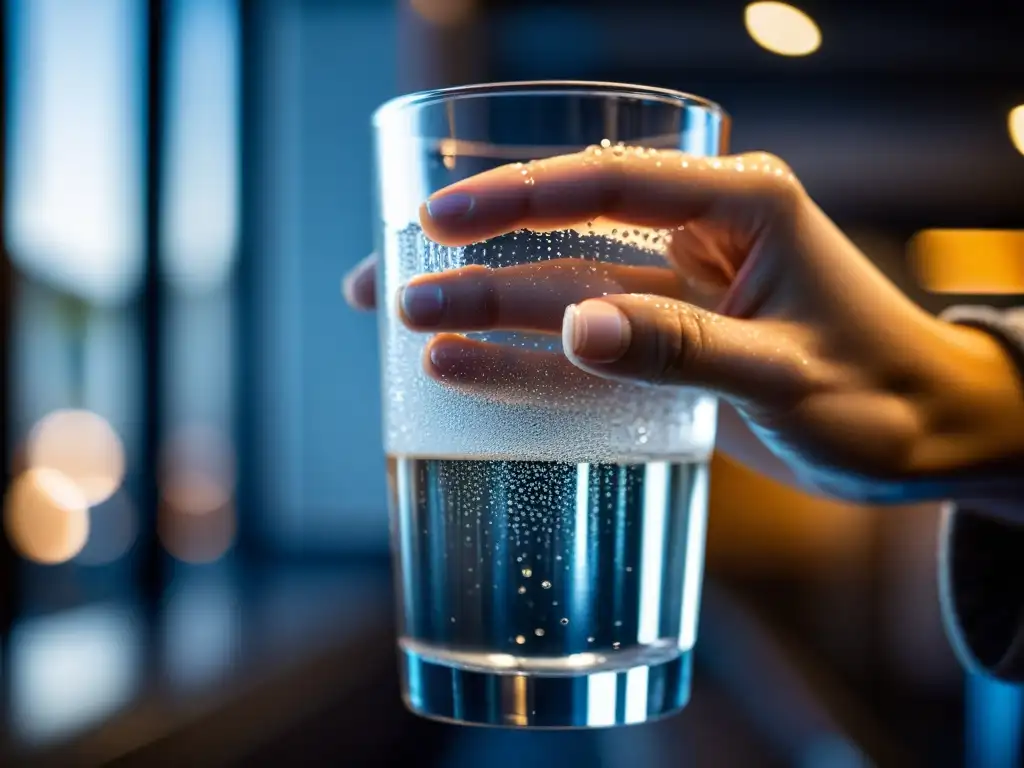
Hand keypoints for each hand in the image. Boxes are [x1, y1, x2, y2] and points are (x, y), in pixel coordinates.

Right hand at [346, 149, 1023, 504]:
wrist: (924, 437)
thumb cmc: (879, 396)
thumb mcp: (787, 373)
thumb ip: (684, 349)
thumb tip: (576, 328)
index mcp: (744, 204)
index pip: (614, 183)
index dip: (520, 197)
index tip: (438, 222)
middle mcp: (700, 235)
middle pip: (566, 236)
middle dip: (475, 263)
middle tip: (389, 289)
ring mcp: (678, 289)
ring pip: (563, 288)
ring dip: (484, 308)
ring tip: (402, 322)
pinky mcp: (668, 339)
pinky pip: (585, 344)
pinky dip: (527, 359)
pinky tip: (465, 369)